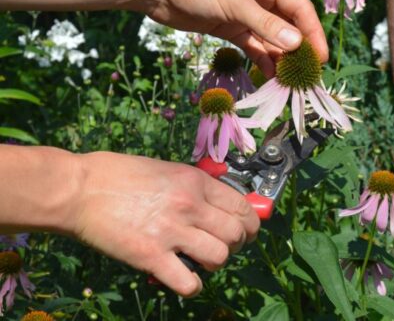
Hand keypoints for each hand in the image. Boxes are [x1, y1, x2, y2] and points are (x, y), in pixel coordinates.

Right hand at [73, 151, 259, 296]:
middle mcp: (190, 204)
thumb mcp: (166, 169)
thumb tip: (217, 205)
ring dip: (214, 263)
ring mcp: (171, 231)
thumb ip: (195, 187)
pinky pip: (188, 283)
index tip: (246, 232)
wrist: (80, 188)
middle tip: (220, 246)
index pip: (243, 207)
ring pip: (220, 257)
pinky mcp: (150, 256)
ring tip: (199, 260)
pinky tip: (181, 277)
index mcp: (195, 181)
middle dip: (235, 245)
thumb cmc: (118, 175)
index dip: (251, 224)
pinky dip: (191, 285)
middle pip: (237, 234)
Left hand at [137, 0, 327, 76]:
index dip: (312, 33)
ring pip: (270, 39)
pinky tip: (270, 75)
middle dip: (297, 49)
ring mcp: (246, 15)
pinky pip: (253, 46)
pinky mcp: (232, 29)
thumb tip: (296, 45)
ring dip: (280, 58)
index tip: (320, 58)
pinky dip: (261, 60)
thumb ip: (266, 26)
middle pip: (287, 25)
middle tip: (307, 74)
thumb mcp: (236, 4)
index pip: (299, 8)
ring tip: (289, 81)